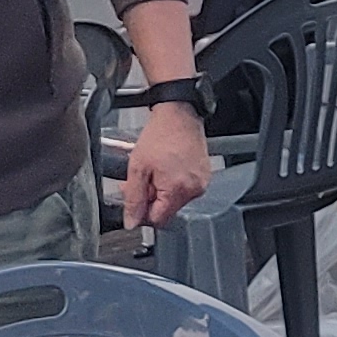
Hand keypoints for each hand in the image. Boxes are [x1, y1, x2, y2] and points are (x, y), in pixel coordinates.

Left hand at [121, 103, 213, 227]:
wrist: (178, 115)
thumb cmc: (160, 135)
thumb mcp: (138, 167)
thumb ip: (133, 198)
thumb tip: (131, 222)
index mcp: (177, 190)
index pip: (158, 220)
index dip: (142, 212)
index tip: (136, 198)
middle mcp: (194, 190)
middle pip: (167, 211)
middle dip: (151, 199)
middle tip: (143, 179)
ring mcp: (201, 183)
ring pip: (175, 201)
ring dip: (162, 191)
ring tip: (156, 170)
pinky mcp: (205, 176)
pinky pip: (185, 190)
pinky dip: (174, 183)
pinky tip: (167, 168)